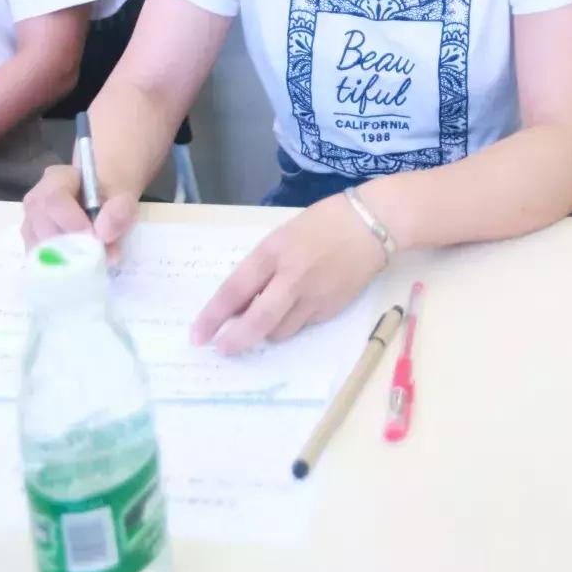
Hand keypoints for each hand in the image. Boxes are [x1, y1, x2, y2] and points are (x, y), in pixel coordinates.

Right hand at [21, 164, 137, 261]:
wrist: (102, 198)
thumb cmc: (109, 194)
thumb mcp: (123, 195)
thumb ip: (120, 210)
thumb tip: (103, 234)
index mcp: (56, 179)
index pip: (54, 200)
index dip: (71, 221)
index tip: (94, 236)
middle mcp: (36, 201)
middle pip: (41, 226)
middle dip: (67, 246)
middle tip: (93, 255)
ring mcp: (31, 224)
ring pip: (35, 246)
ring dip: (62, 260)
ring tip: (87, 263)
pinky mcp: (33, 244)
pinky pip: (36, 260)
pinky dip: (56, 268)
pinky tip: (75, 270)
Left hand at [190, 192, 385, 355]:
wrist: (373, 224)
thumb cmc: (323, 222)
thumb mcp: (283, 236)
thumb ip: (262, 266)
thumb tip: (241, 301)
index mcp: (273, 252)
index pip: (235, 291)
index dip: (213, 316)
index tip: (198, 334)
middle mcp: (291, 278)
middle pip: (256, 322)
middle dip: (234, 340)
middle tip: (222, 348)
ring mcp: (313, 297)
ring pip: (278, 331)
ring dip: (266, 330)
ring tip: (266, 316)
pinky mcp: (331, 309)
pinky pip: (302, 325)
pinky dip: (292, 322)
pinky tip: (298, 304)